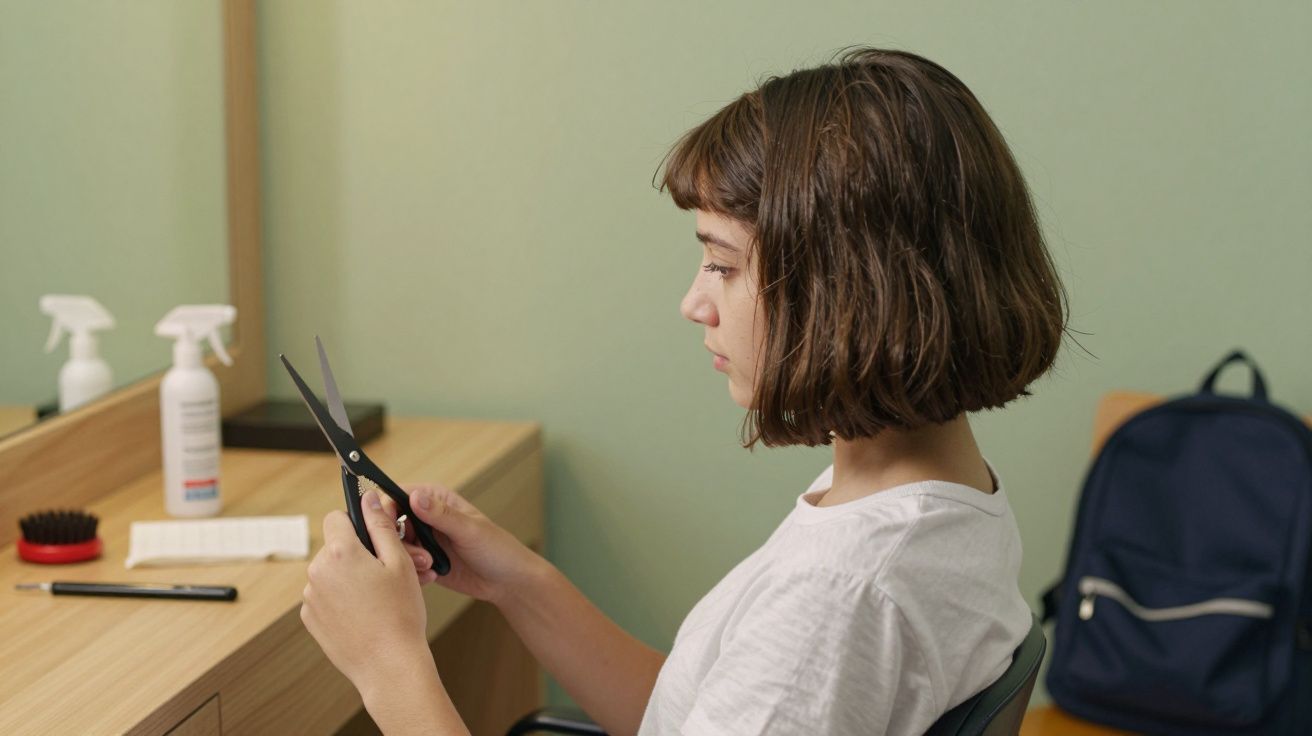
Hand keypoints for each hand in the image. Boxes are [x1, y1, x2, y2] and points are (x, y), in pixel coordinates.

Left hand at [301, 489, 435, 697]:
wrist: (389, 665)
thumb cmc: (400, 614)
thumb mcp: (399, 562)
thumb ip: (380, 525)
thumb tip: (367, 497)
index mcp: (340, 552)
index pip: (337, 517)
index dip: (358, 523)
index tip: (374, 538)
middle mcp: (317, 571)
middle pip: (335, 546)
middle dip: (358, 554)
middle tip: (387, 573)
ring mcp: (310, 597)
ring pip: (330, 572)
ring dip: (349, 577)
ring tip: (378, 598)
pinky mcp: (310, 619)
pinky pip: (325, 596)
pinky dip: (341, 599)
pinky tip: (364, 614)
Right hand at [382, 482, 544, 605]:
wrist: (507, 582)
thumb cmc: (497, 549)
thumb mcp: (470, 530)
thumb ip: (442, 515)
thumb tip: (415, 496)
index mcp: (436, 499)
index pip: (398, 496)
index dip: (386, 509)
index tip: (387, 527)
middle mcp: (426, 518)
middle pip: (390, 524)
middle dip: (400, 542)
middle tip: (422, 557)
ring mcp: (424, 541)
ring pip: (395, 547)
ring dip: (408, 560)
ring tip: (431, 567)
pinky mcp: (423, 562)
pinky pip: (404, 566)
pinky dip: (413, 573)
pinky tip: (433, 577)